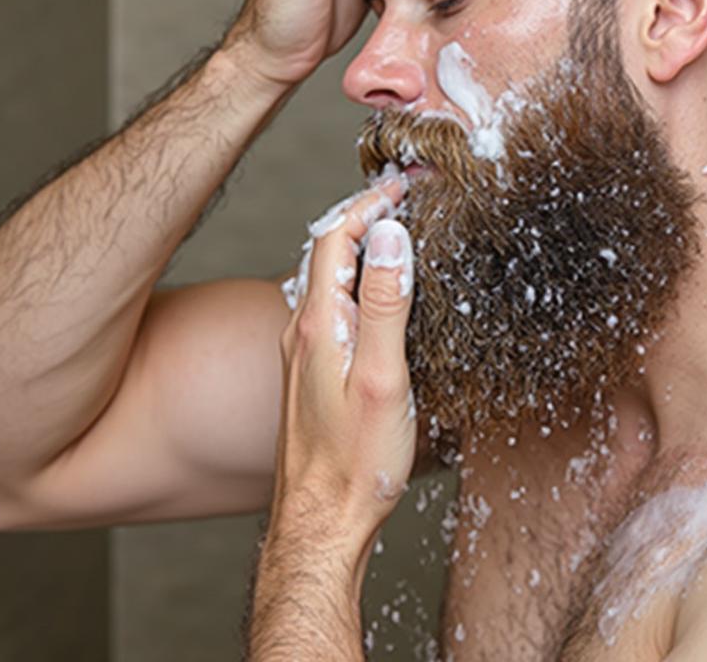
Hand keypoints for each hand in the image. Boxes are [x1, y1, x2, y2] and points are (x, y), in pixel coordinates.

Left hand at [272, 177, 417, 581]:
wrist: (320, 522)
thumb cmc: (354, 460)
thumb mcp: (382, 377)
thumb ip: (383, 303)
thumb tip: (391, 236)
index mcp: (318, 324)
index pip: (336, 237)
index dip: (368, 203)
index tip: (403, 184)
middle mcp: (302, 330)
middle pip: (326, 250)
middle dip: (364, 214)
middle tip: (403, 196)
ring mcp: (304, 351)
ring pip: (326, 276)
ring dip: (359, 244)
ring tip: (395, 229)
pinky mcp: (312, 372)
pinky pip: (329, 303)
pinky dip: (354, 277)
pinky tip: (375, 289)